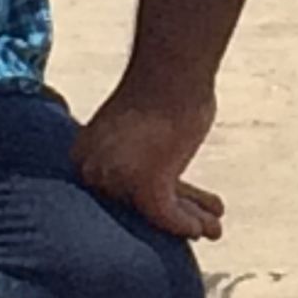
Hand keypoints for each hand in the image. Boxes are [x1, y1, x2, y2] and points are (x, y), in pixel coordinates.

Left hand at [71, 84, 226, 240]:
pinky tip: (206, 228)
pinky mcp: (146, 185)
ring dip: (191, 219)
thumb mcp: (138, 121)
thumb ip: (137, 152)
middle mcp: (95, 171)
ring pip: (156, 210)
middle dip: (176, 210)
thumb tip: (157, 173)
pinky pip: (169, 215)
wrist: (173, 67)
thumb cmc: (162, 84)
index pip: (118, 190)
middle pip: (137, 203)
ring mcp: (118, 180)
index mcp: (84, 154)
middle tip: (200, 223)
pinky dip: (190, 222)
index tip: (177, 207)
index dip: (149, 202)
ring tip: (213, 230)